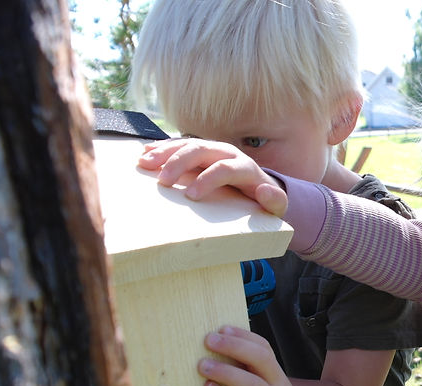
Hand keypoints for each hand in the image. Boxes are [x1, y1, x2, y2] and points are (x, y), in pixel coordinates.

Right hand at [138, 138, 287, 215]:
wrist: (260, 187)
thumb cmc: (265, 200)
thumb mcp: (276, 205)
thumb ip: (275, 200)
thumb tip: (264, 190)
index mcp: (245, 167)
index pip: (225, 168)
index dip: (208, 179)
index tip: (190, 195)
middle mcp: (228, 153)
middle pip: (202, 150)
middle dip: (180, 163)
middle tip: (163, 181)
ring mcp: (213, 149)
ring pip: (187, 144)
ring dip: (165, 152)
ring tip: (145, 163)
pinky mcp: (201, 151)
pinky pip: (179, 145)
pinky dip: (162, 148)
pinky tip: (145, 153)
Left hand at [198, 325, 319, 385]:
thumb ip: (253, 373)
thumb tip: (219, 354)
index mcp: (276, 374)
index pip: (263, 348)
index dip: (243, 336)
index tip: (222, 328)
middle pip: (261, 359)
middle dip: (235, 346)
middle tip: (209, 340)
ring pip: (253, 385)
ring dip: (227, 372)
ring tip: (203, 365)